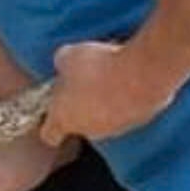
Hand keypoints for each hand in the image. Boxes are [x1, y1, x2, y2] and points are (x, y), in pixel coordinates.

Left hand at [41, 39, 174, 147]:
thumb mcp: (67, 56)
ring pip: (104, 117)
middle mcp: (90, 130)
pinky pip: (127, 110)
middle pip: (79, 123)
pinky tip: (126, 78)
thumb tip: (64, 64)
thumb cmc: (98, 68)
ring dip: (104, 101)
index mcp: (64, 119)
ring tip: (107, 75)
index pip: (50, 134)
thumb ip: (61, 64)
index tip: (50, 113)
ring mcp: (117, 128)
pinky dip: (126, 98)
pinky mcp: (140, 120)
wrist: (141, 73)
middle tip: (81, 81)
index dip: (49, 124)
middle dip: (79, 105)